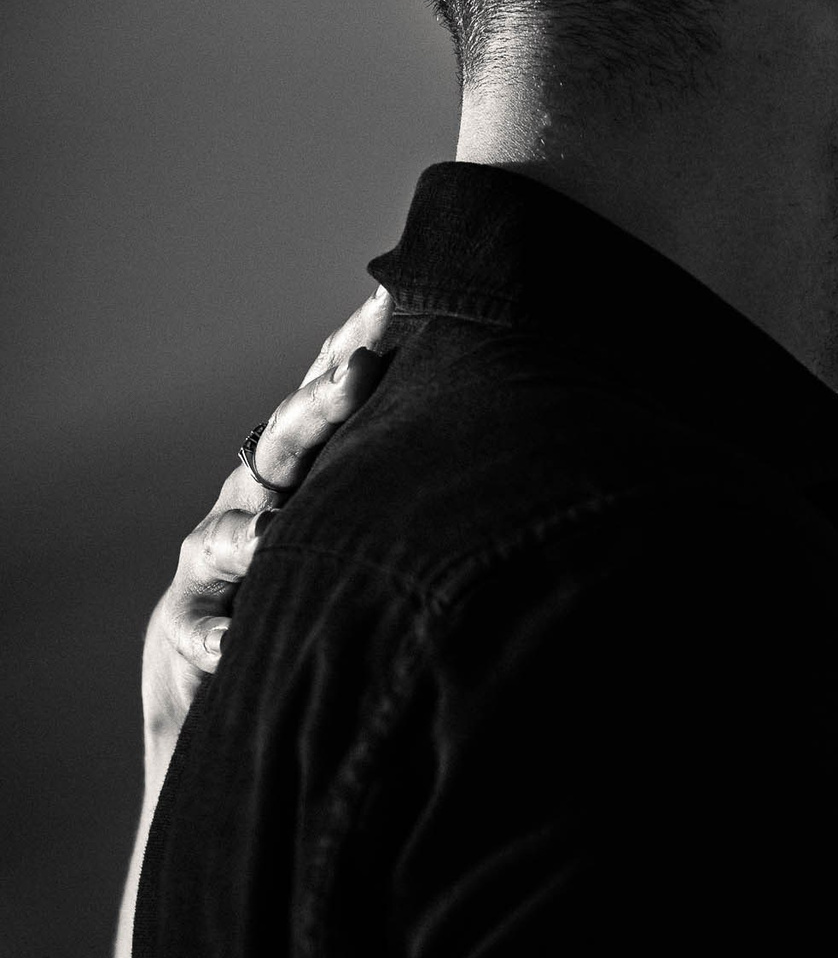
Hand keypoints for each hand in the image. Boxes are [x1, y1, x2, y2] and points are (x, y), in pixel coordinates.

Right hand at [141, 288, 391, 759]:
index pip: (330, 394)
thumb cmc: (323, 578)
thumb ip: (418, 468)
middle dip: (321, 404)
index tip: (393, 297)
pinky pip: (198, 628)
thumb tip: (526, 423)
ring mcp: (216, 559)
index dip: (357, 344)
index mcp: (308, 464)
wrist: (220, 660)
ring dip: (249, 533)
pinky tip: (230, 645)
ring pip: (225, 534)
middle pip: (286, 442)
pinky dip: (214, 635)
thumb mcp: (366, 515)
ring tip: (272, 535)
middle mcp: (258, 496)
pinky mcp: (191, 625)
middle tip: (360, 370)